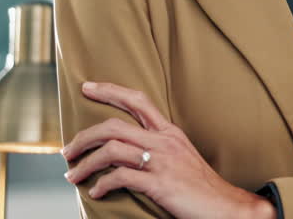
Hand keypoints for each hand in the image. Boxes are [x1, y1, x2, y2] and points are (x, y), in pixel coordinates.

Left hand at [62, 81, 273, 218]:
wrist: (226, 206)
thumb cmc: (201, 185)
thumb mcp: (181, 156)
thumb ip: (158, 147)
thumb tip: (128, 150)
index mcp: (169, 132)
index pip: (137, 100)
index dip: (110, 90)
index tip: (87, 87)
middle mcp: (164, 141)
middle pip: (114, 126)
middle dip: (84, 136)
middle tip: (67, 151)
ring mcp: (162, 162)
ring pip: (112, 150)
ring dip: (85, 163)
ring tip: (72, 175)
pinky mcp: (159, 184)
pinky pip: (121, 178)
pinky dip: (102, 184)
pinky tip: (96, 192)